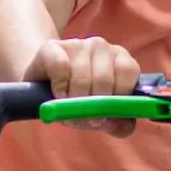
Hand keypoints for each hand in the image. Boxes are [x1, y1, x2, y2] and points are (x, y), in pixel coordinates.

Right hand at [27, 35, 141, 135]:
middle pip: (104, 79)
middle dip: (94, 105)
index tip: (107, 115)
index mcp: (119, 59)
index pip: (128, 71)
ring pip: (82, 77)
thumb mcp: (99, 113)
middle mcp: (101, 47)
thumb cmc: (77, 98)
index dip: (118, 97)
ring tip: (69, 108)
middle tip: (86, 118)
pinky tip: (58, 96)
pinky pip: (61, 68)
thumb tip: (124, 125)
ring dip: (74, 101)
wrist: (42, 84)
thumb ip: (118, 123)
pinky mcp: (53, 47)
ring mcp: (78, 44)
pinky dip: (60, 88)